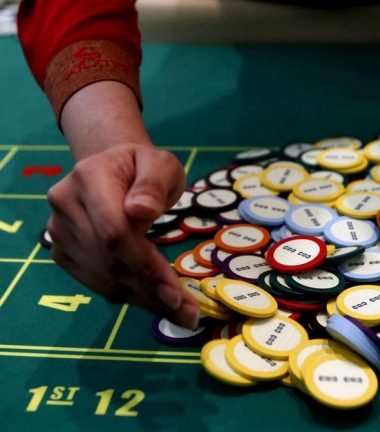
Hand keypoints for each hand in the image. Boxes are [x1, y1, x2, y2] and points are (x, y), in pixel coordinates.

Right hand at [46, 144, 199, 327]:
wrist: (111, 165)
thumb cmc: (143, 167)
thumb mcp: (161, 164)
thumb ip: (154, 184)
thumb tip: (141, 211)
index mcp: (89, 177)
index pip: (114, 232)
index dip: (144, 265)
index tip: (174, 291)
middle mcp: (66, 204)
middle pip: (108, 260)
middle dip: (150, 289)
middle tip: (187, 313)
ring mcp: (59, 230)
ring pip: (102, 277)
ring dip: (142, 299)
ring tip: (179, 310)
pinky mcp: (62, 250)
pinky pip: (95, 282)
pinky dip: (127, 295)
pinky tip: (154, 300)